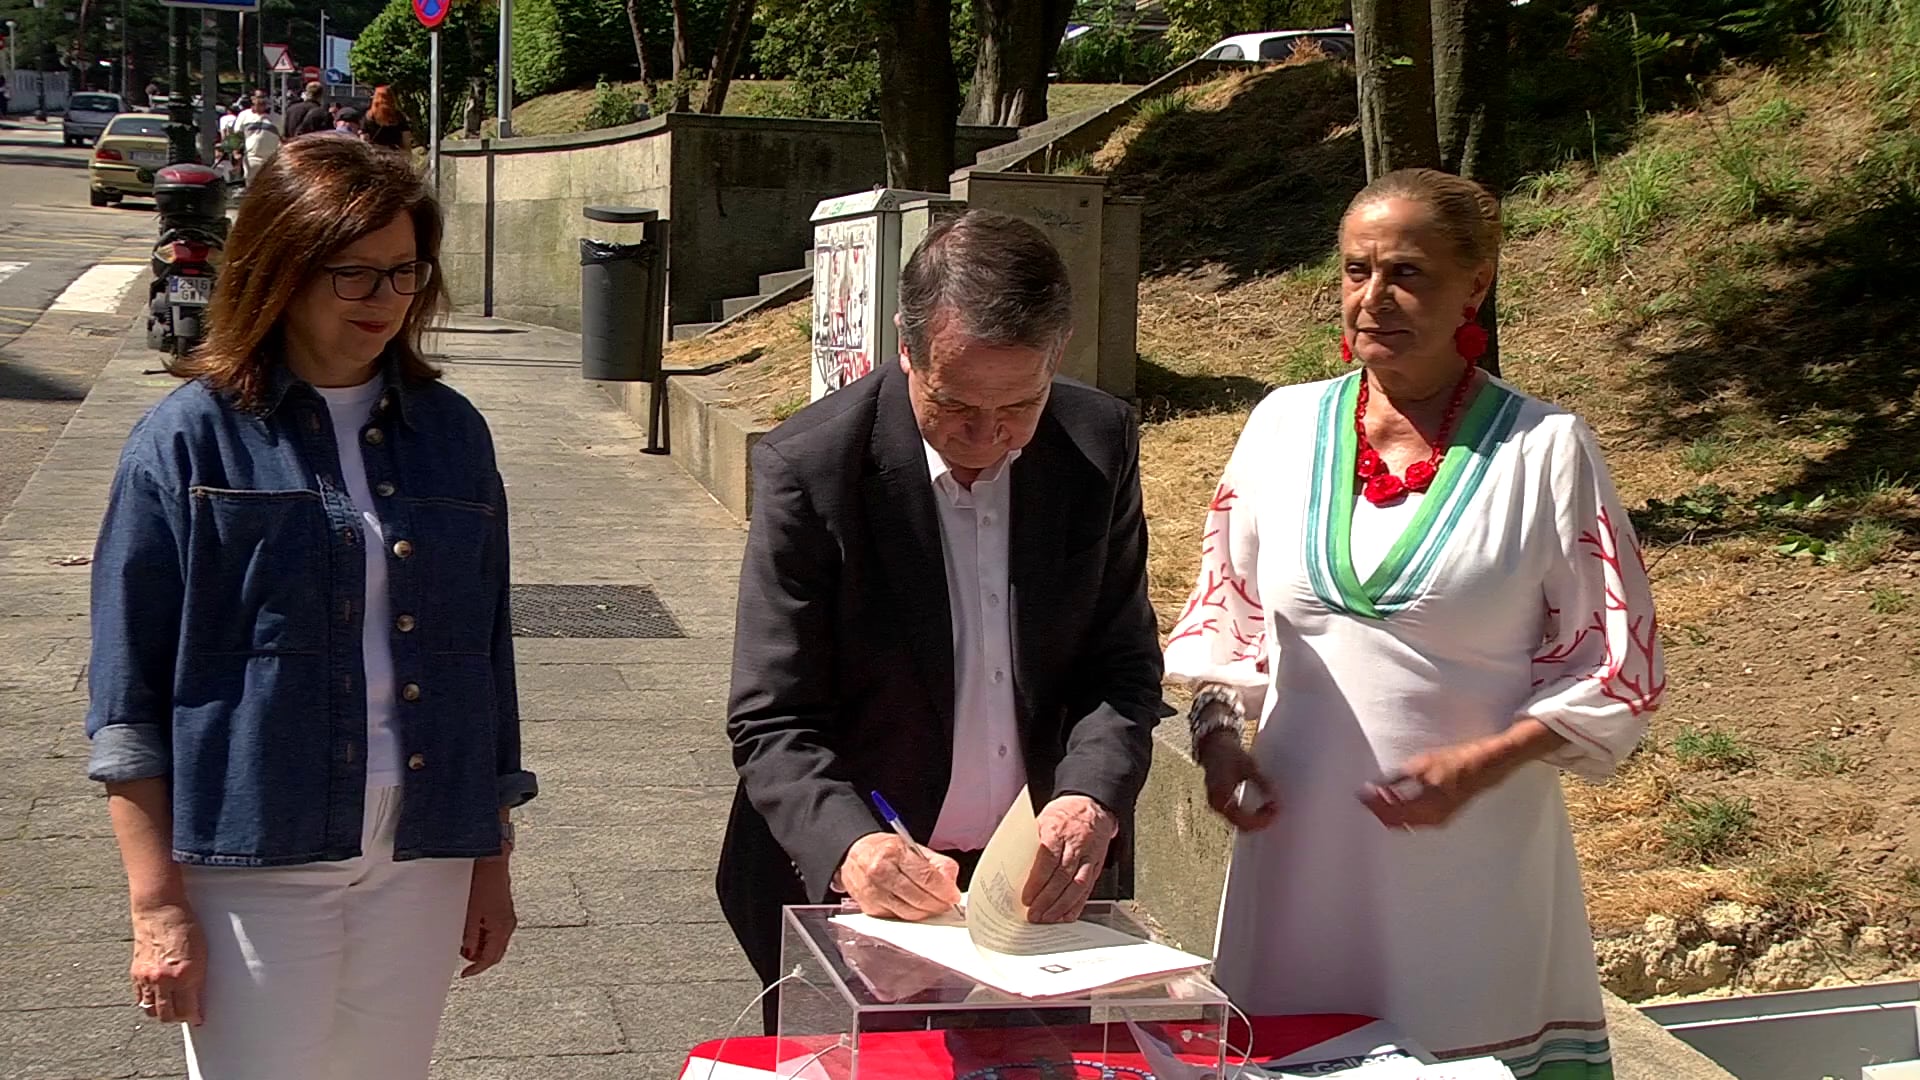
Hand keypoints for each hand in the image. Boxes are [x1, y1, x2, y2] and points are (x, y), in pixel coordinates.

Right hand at [129, 900, 206, 1024]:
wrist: (160, 911)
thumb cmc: (186, 927)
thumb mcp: (201, 953)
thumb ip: (198, 978)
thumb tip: (198, 999)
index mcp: (184, 974)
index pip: (188, 1009)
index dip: (194, 1017)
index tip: (198, 1019)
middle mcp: (164, 980)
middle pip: (167, 1015)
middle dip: (178, 1019)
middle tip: (186, 1016)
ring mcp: (147, 978)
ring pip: (151, 1010)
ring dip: (161, 1013)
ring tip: (171, 1009)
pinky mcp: (135, 973)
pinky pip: (140, 998)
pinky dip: (148, 1002)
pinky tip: (157, 998)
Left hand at [459, 859, 517, 976]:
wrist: (491, 862)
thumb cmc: (481, 885)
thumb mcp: (470, 914)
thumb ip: (469, 937)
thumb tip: (468, 954)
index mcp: (502, 928)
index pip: (490, 958)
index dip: (477, 969)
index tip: (464, 974)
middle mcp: (508, 925)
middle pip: (495, 953)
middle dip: (479, 959)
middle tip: (461, 956)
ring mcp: (508, 918)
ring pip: (495, 943)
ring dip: (480, 947)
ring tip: (463, 939)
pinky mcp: (504, 912)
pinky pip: (495, 932)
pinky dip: (484, 936)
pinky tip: (472, 929)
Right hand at [838, 833, 961, 920]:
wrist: (854, 855)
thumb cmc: (884, 851)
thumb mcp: (912, 847)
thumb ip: (936, 863)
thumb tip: (951, 883)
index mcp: (894, 853)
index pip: (926, 877)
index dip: (944, 890)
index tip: (953, 895)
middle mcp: (881, 872)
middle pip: (919, 898)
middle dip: (938, 903)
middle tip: (946, 902)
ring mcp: (873, 892)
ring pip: (909, 912)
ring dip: (926, 912)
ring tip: (933, 905)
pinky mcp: (870, 907)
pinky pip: (898, 917)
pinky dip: (910, 915)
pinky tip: (915, 906)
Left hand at [1022, 795, 1117, 923]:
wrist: (1093, 804)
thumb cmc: (1064, 812)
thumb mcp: (1042, 818)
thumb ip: (1031, 841)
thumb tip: (1012, 864)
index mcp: (1058, 830)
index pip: (1047, 860)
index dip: (1037, 882)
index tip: (1027, 898)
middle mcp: (1076, 844)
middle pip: (1062, 877)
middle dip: (1047, 899)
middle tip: (1034, 914)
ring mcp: (1089, 856)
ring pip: (1077, 885)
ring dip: (1061, 905)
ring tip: (1048, 918)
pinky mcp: (1097, 864)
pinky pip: (1088, 887)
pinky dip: (1078, 904)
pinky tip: (1068, 914)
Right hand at [1197, 731, 1279, 832]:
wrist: (1214, 747)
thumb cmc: (1229, 754)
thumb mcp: (1249, 766)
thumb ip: (1262, 783)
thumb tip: (1274, 797)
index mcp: (1221, 796)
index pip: (1242, 820)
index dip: (1260, 819)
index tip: (1274, 810)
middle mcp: (1217, 805)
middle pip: (1241, 826)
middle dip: (1260, 822)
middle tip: (1275, 811)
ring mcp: (1217, 805)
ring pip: (1239, 824)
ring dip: (1256, 821)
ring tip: (1270, 809)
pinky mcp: (1221, 804)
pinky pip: (1236, 817)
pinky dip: (1250, 817)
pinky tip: (1261, 809)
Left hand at [1357, 738, 1508, 829]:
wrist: (1486, 766)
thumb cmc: (1457, 761)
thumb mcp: (1423, 763)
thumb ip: (1398, 777)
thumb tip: (1375, 785)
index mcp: (1428, 807)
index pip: (1393, 813)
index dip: (1374, 804)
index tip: (1361, 793)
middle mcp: (1433, 819)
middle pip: (1397, 822)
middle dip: (1379, 810)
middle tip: (1365, 796)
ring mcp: (1438, 820)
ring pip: (1405, 823)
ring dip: (1389, 812)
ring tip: (1376, 796)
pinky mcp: (1441, 817)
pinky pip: (1415, 821)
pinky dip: (1401, 813)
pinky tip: (1394, 800)